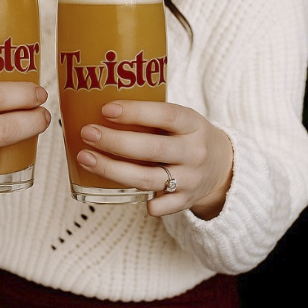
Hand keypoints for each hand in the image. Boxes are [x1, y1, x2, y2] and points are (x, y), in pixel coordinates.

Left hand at [77, 100, 232, 219]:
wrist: (222, 166)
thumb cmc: (186, 136)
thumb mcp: (180, 119)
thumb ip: (151, 114)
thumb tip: (97, 101)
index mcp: (193, 124)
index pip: (166, 115)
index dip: (135, 112)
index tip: (105, 109)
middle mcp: (194, 152)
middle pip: (152, 149)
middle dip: (115, 142)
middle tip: (87, 133)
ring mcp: (191, 179)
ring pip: (148, 178)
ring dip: (112, 170)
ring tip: (85, 158)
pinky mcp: (186, 200)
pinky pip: (161, 206)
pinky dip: (142, 202)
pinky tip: (118, 194)